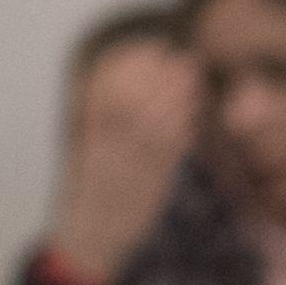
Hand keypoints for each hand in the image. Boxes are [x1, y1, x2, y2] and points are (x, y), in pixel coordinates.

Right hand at [44, 38, 197, 284]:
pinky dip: (180, 134)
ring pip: (151, 126)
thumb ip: (112, 116)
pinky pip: (164, 158)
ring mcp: (125, 169)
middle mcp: (106, 150)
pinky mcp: (146, 190)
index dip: (132, 65)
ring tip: (193, 77)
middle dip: (159, 76)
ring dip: (175, 98)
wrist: (92, 237)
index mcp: (92, 136)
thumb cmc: (102, 189)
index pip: (108, 89)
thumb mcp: (99, 148)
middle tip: (182, 57)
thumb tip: (143, 79)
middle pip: (132, 103)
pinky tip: (193, 121)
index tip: (155, 47)